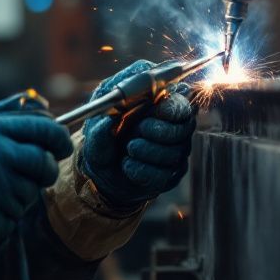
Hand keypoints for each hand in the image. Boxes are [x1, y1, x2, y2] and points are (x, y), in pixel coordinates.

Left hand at [80, 60, 196, 210]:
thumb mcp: (96, 130)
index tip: (160, 111)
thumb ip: (103, 123)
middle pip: (184, 128)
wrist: (103, 173)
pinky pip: (163, 175)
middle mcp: (172, 129)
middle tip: (139, 131)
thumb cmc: (104, 141)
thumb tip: (110, 119)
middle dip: (159, 131)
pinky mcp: (170, 175)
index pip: (181, 103)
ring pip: (174, 153)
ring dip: (147, 151)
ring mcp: (174, 152)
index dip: (174, 108)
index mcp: (158, 108)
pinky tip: (128, 165)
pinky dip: (141, 171)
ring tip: (129, 149)